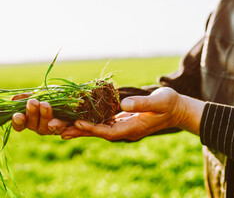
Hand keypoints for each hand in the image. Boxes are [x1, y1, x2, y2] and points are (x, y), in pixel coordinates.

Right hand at [11, 93, 70, 134]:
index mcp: (29, 119)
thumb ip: (26, 97)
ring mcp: (52, 130)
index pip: (19, 124)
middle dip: (32, 113)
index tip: (18, 115)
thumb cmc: (50, 94)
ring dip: (45, 116)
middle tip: (33, 102)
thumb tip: (14, 100)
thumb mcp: (38, 93)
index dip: (18, 122)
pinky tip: (59, 123)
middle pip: (32, 125)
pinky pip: (64, 129)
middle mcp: (38, 126)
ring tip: (45, 105)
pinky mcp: (66, 128)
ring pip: (47, 127)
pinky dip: (61, 125)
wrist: (71, 95)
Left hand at [60, 87, 204, 140]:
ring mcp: (123, 126)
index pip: (109, 131)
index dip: (92, 128)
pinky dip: (89, 120)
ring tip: (59, 127)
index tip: (77, 123)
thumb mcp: (160, 101)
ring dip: (79, 127)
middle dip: (78, 131)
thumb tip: (123, 104)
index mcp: (133, 128)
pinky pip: (102, 122)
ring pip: (97, 128)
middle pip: (98, 132)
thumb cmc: (170, 103)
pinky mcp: (122, 119)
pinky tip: (76, 118)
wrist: (177, 109)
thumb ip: (142, 103)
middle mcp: (125, 130)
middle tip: (57, 129)